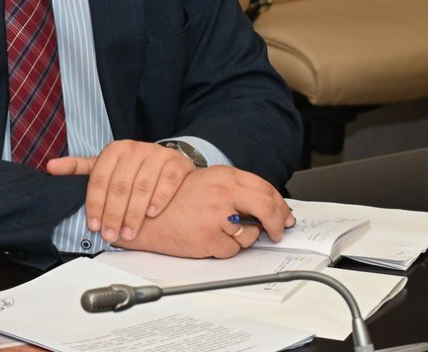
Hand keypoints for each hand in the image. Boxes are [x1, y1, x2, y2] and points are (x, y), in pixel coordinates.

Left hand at [46, 140, 194, 242]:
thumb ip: (78, 168)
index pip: (100, 179)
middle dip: (114, 214)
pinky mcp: (176, 163)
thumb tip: (50, 167)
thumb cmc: (130, 168)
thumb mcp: (103, 166)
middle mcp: (134, 149)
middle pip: (120, 185)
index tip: (94, 225)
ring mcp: (156, 155)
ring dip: (134, 212)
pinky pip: (167, 181)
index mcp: (114, 150)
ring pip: (142, 185)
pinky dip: (159, 198)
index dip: (95, 204)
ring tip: (129, 232)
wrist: (165, 160)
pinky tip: (151, 213)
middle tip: (111, 235)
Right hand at [113, 165, 295, 258]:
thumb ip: (234, 189)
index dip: (279, 205)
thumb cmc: (171, 200)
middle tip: (277, 231)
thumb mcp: (206, 182)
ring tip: (221, 232)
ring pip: (250, 235)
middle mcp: (223, 192)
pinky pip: (232, 251)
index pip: (265, 189)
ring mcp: (217, 215)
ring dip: (243, 239)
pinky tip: (208, 239)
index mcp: (223, 176)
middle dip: (278, 223)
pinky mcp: (210, 237)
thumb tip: (266, 205)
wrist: (143, 214)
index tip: (284, 215)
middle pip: (268, 208)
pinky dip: (224, 250)